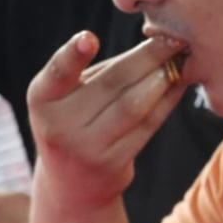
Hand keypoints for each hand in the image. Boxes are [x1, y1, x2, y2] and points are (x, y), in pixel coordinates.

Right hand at [26, 32, 186, 210]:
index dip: (72, 55)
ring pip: (133, 105)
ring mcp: (85, 148)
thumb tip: (153, 42)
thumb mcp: (68, 96)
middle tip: (173, 39)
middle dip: (146, 57)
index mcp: (42, 99)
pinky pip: (147, 126)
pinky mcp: (112, 165)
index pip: (57, 74)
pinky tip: (179, 83)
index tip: (89, 37)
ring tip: (180, 59)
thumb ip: (98, 71)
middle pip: (111, 83)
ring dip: (162, 78)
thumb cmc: (74, 120)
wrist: (71, 184)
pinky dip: (166, 100)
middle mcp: (58, 125)